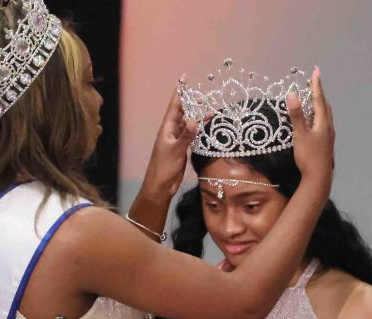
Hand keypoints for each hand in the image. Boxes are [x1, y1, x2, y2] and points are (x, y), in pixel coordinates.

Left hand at [139, 87, 197, 203]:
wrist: (161, 186)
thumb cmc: (164, 167)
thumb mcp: (176, 150)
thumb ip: (186, 135)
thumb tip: (194, 120)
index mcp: (167, 128)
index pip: (174, 106)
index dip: (179, 93)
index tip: (184, 79)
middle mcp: (171, 131)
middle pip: (182, 113)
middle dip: (191, 103)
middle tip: (204, 96)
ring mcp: (177, 140)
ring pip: (188, 124)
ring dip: (197, 117)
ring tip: (210, 110)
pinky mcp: (183, 149)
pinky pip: (192, 135)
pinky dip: (199, 130)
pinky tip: (207, 127)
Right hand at [289, 67, 334, 179]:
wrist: (319, 179)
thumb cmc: (309, 157)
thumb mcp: (300, 135)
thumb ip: (296, 115)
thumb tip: (292, 94)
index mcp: (323, 123)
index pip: (319, 99)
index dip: (316, 85)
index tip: (316, 71)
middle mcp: (329, 128)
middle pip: (325, 106)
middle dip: (319, 94)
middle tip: (315, 83)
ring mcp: (329, 137)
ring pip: (326, 116)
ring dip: (321, 106)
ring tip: (316, 100)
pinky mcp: (326, 145)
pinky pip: (325, 125)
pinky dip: (320, 117)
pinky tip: (317, 123)